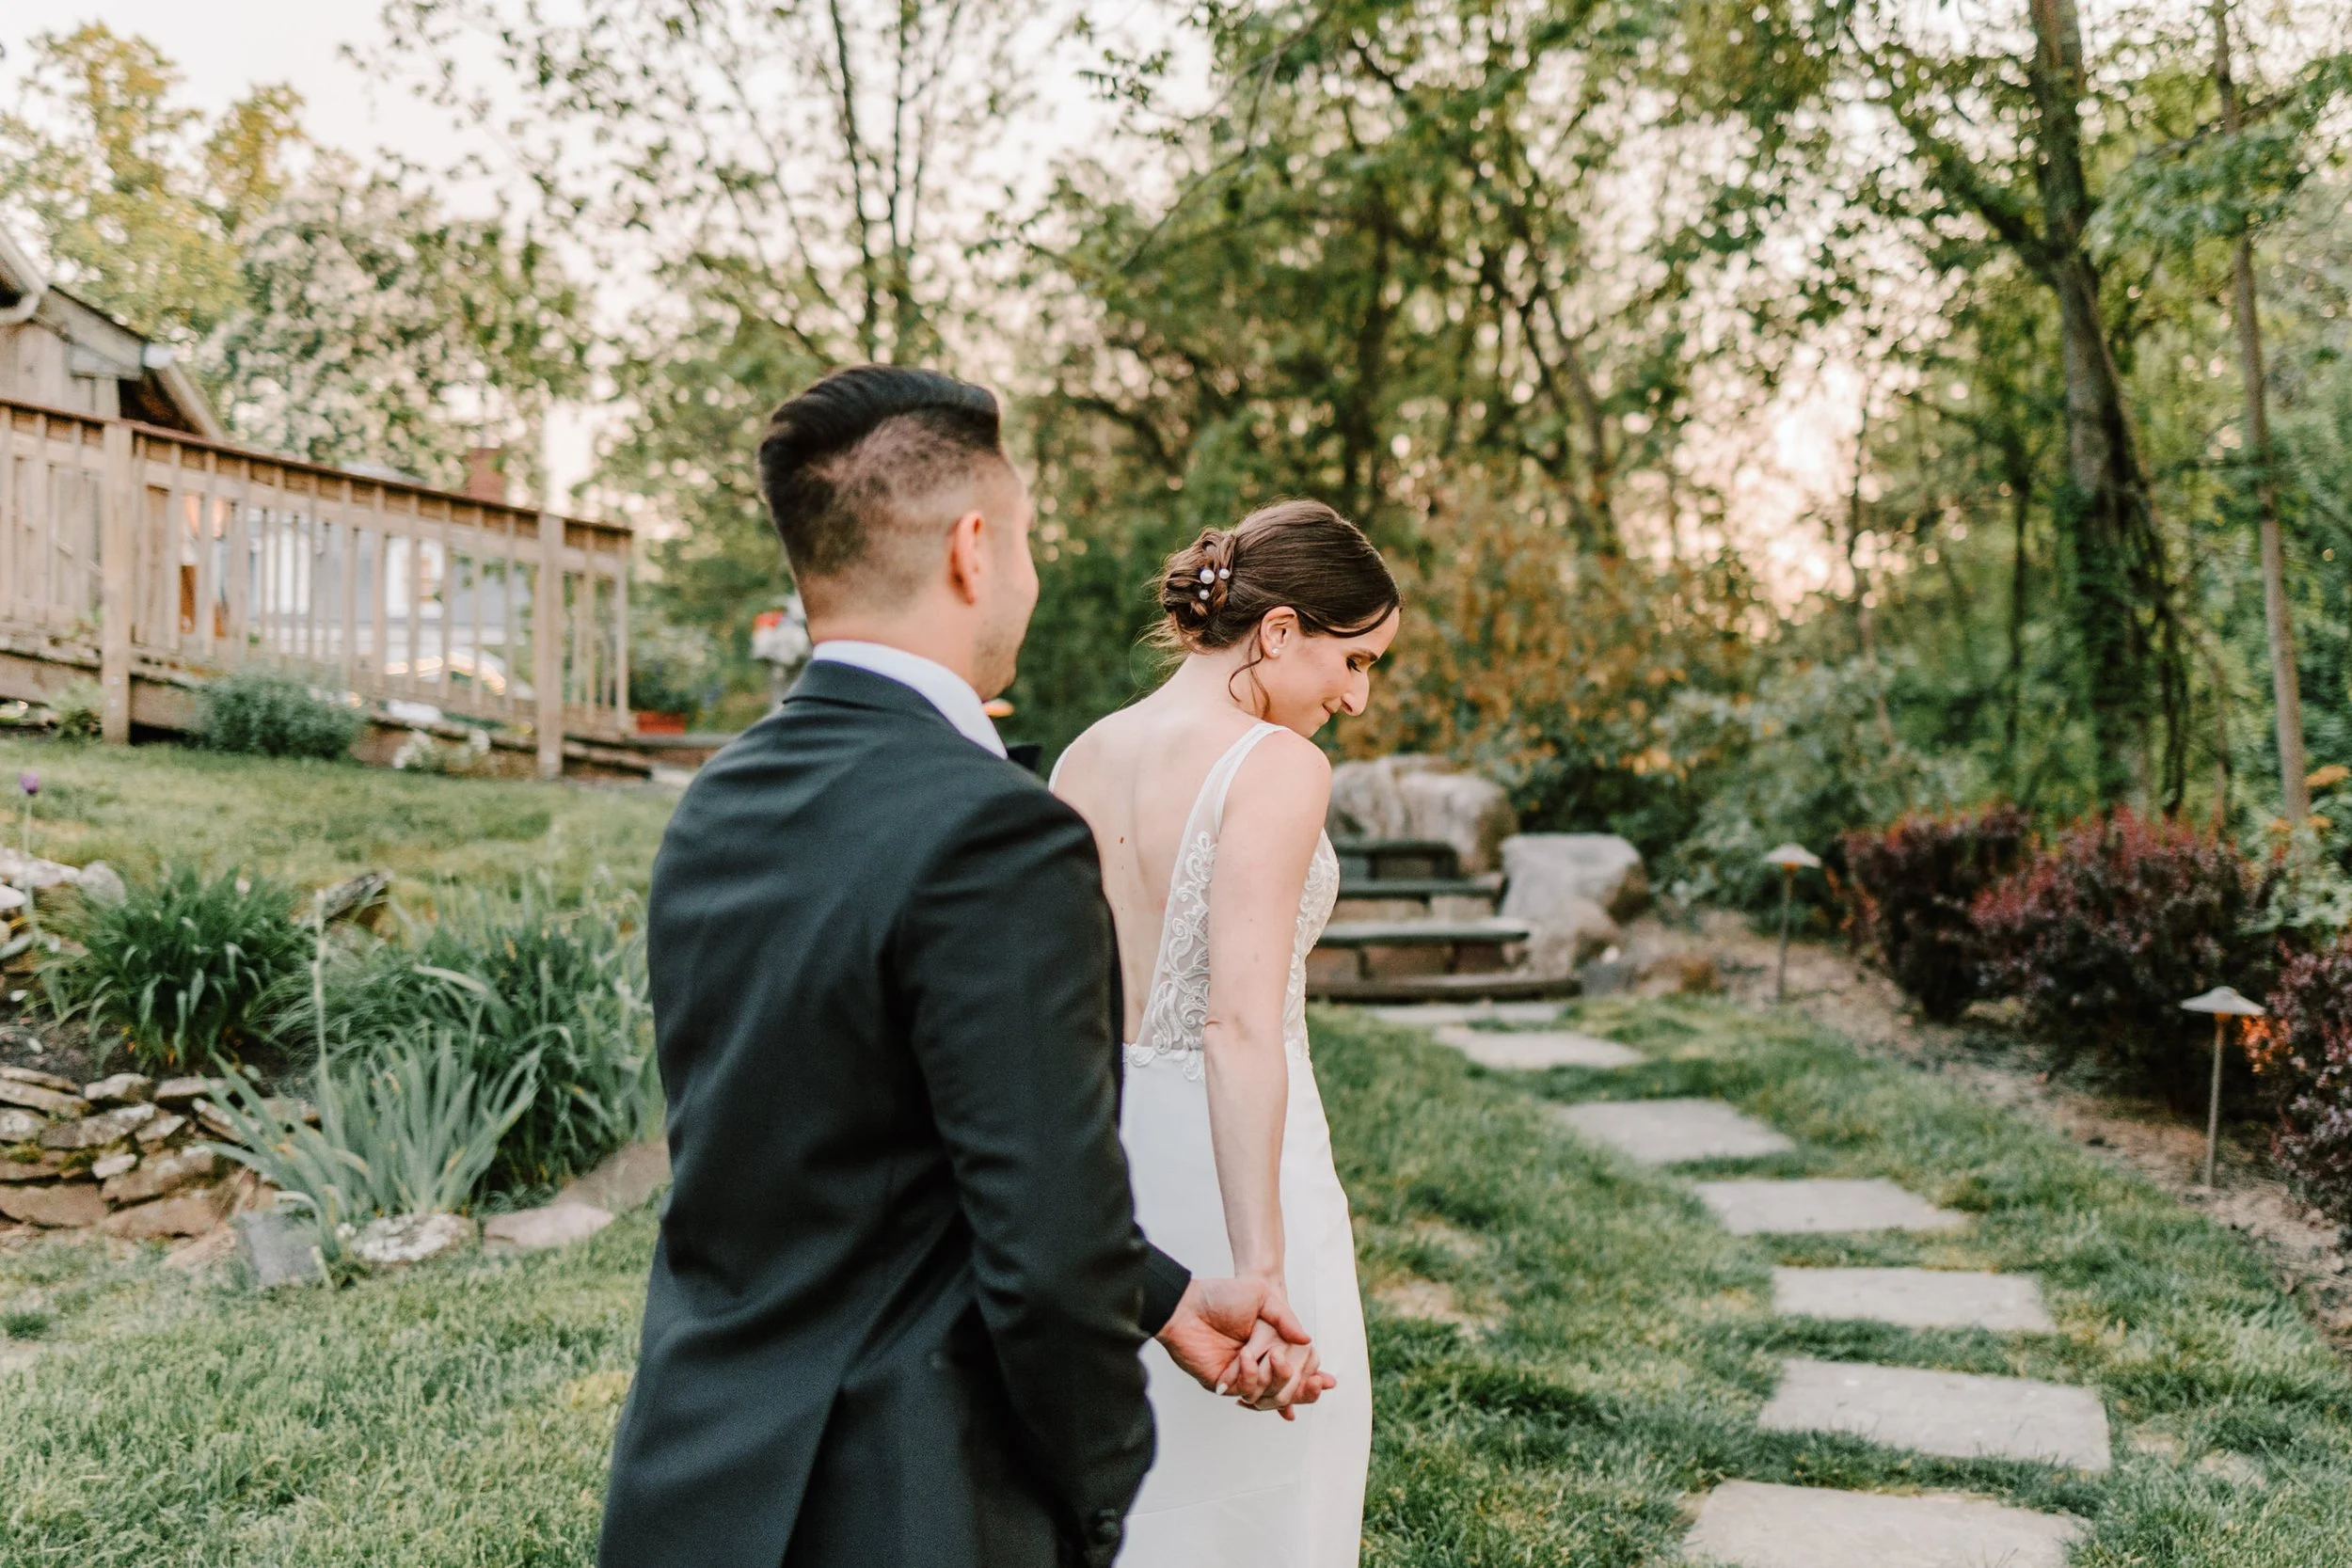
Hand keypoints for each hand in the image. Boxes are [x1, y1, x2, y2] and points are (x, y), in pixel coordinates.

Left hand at [1154, 1276, 1335, 1416]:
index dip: (1313, 1381)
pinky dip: (1249, 1376)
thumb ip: (1286, 1318)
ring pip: (1269, 1395)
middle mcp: (1258, 1365)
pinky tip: (1245, 1358)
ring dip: (1273, 1378)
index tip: (1327, 1381)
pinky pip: (1245, 1391)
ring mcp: (1241, 1376)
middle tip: (1312, 1379)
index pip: (1298, 1372)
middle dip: (1300, 1386)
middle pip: (1288, 1390)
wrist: (1187, 1304)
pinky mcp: (1223, 1383)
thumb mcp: (1261, 1297)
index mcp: (1271, 1347)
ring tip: (1272, 1357)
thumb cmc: (1222, 1296)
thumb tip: (1308, 1341)